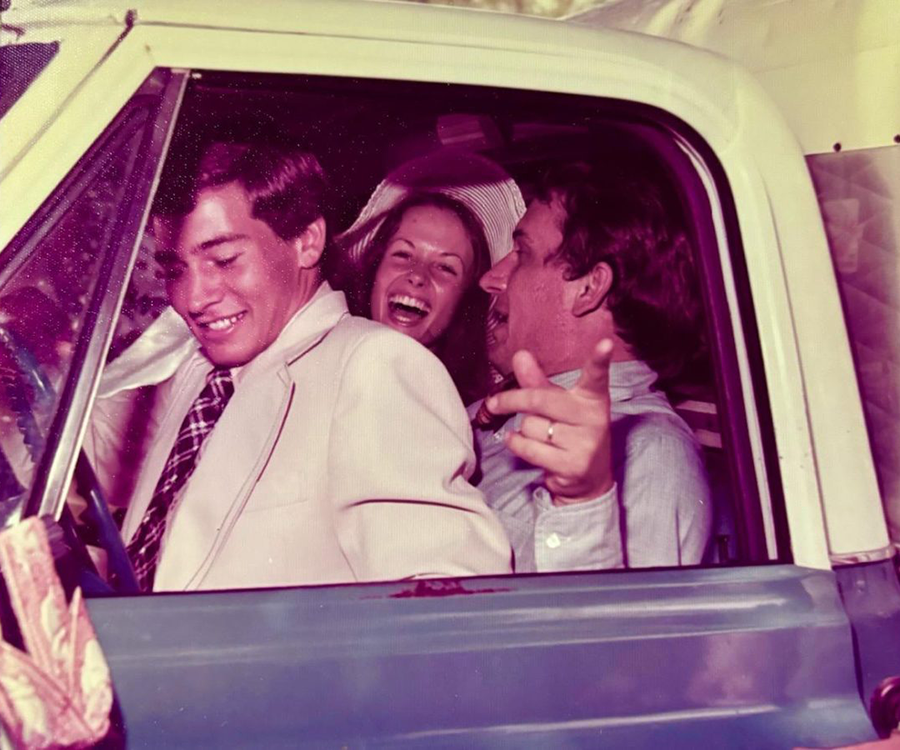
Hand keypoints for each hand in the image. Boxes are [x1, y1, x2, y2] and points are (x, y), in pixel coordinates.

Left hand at [486, 340, 614, 504]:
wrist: (589, 480)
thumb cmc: (570, 432)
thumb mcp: (557, 404)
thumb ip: (538, 381)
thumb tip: (520, 355)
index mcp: (592, 398)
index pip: (596, 376)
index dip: (600, 360)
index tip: (605, 343)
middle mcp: (592, 419)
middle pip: (541, 400)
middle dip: (512, 400)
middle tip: (494, 403)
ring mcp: (584, 444)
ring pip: (531, 426)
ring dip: (522, 429)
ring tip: (537, 435)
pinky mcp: (572, 466)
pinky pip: (529, 448)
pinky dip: (516, 444)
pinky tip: (518, 442)